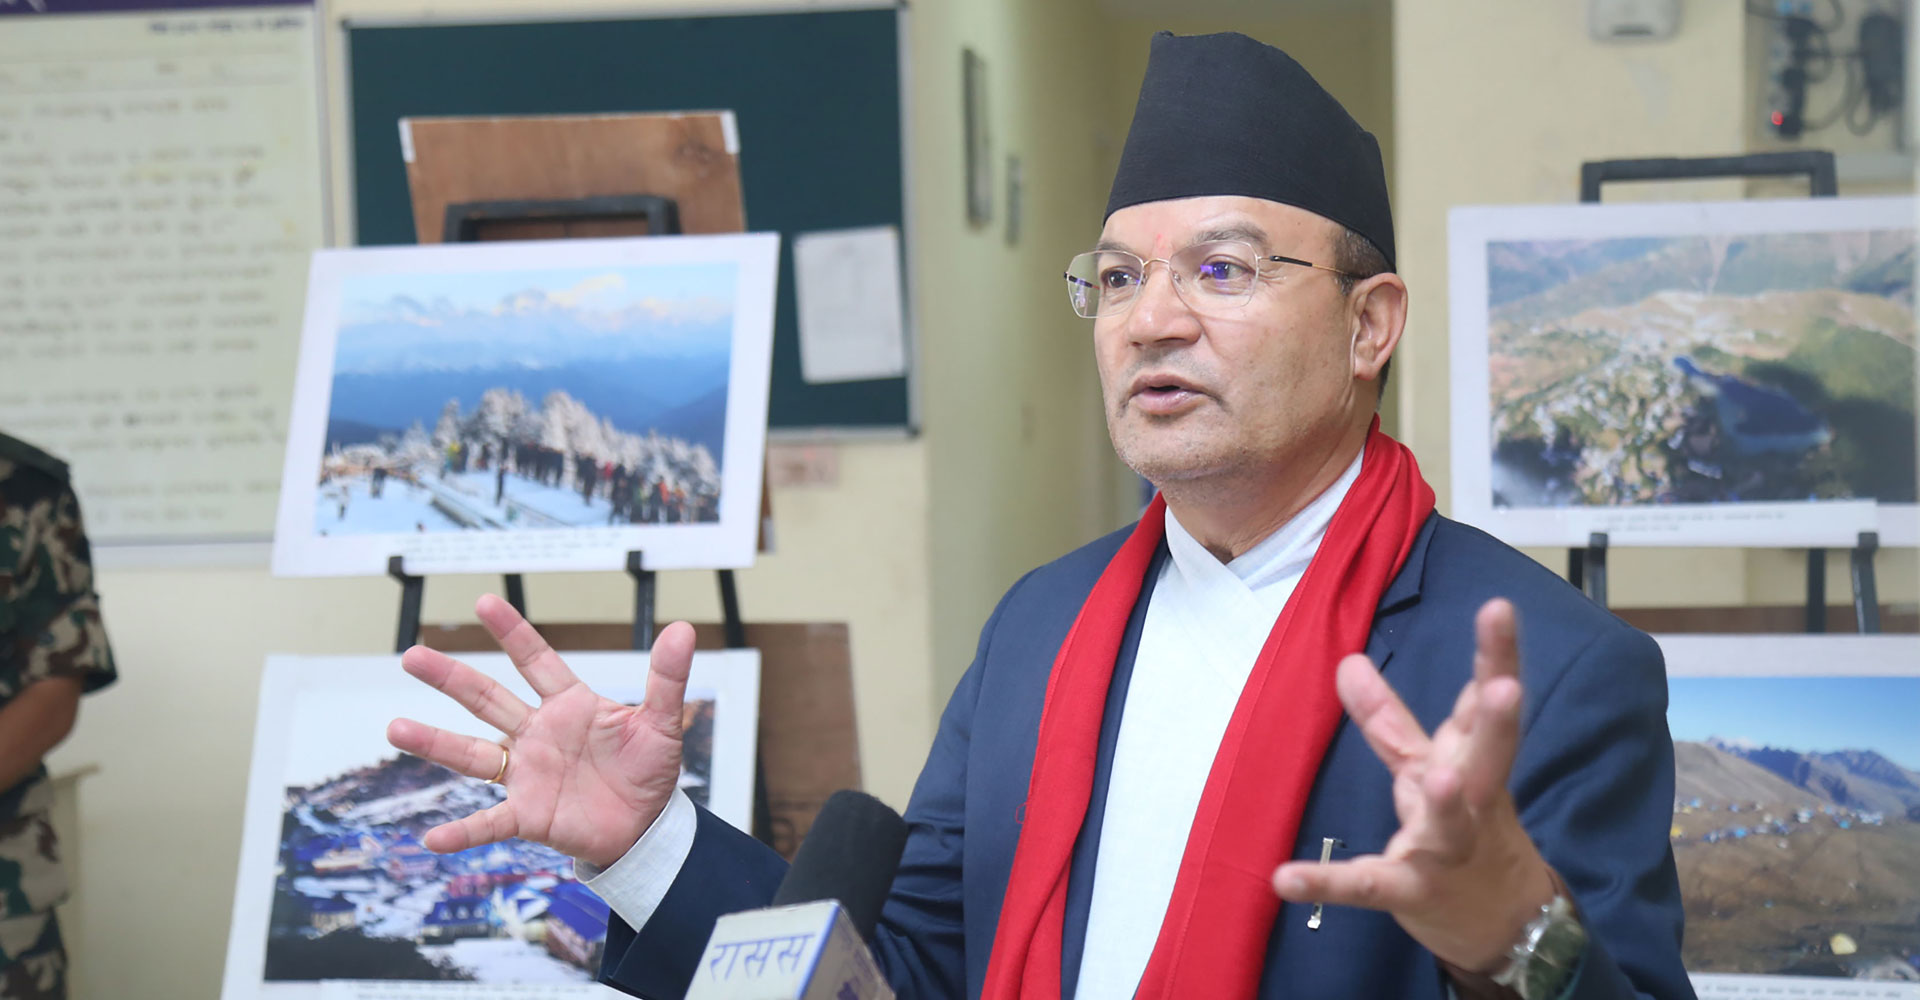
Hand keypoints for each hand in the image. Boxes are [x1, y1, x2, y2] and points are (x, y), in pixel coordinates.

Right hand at [386, 595, 695, 868]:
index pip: (536, 661)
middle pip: (488, 699)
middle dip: (451, 678)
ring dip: (435, 743)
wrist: (647, 826)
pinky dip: (462, 832)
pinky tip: (431, 838)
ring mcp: (527, 775)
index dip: (512, 632)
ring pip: (474, 754)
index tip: (484, 602)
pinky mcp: (528, 816)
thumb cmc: (649, 770)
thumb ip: (666, 677)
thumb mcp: (662, 723)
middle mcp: (538, 735)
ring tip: (395, 728)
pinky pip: (489, 823)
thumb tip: (684, 629)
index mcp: (569, 706)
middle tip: (412, 655)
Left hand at [1272, 598, 1554, 971]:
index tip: (1497, 608)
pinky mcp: (1413, 891)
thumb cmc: (1470, 827)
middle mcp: (1474, 800)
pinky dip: (1327, 882)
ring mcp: (1448, 848)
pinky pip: (1369, 886)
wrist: (1507, 924)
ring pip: (1451, 822)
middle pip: (1491, 754)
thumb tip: (1346, 661)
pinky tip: (1284, 878)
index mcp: (1475, 760)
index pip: (1486, 701)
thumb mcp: (1429, 766)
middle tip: (1507, 684)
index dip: (1497, 656)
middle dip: (1498, 718)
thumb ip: (1388, 719)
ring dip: (1447, 800)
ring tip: (1439, 774)